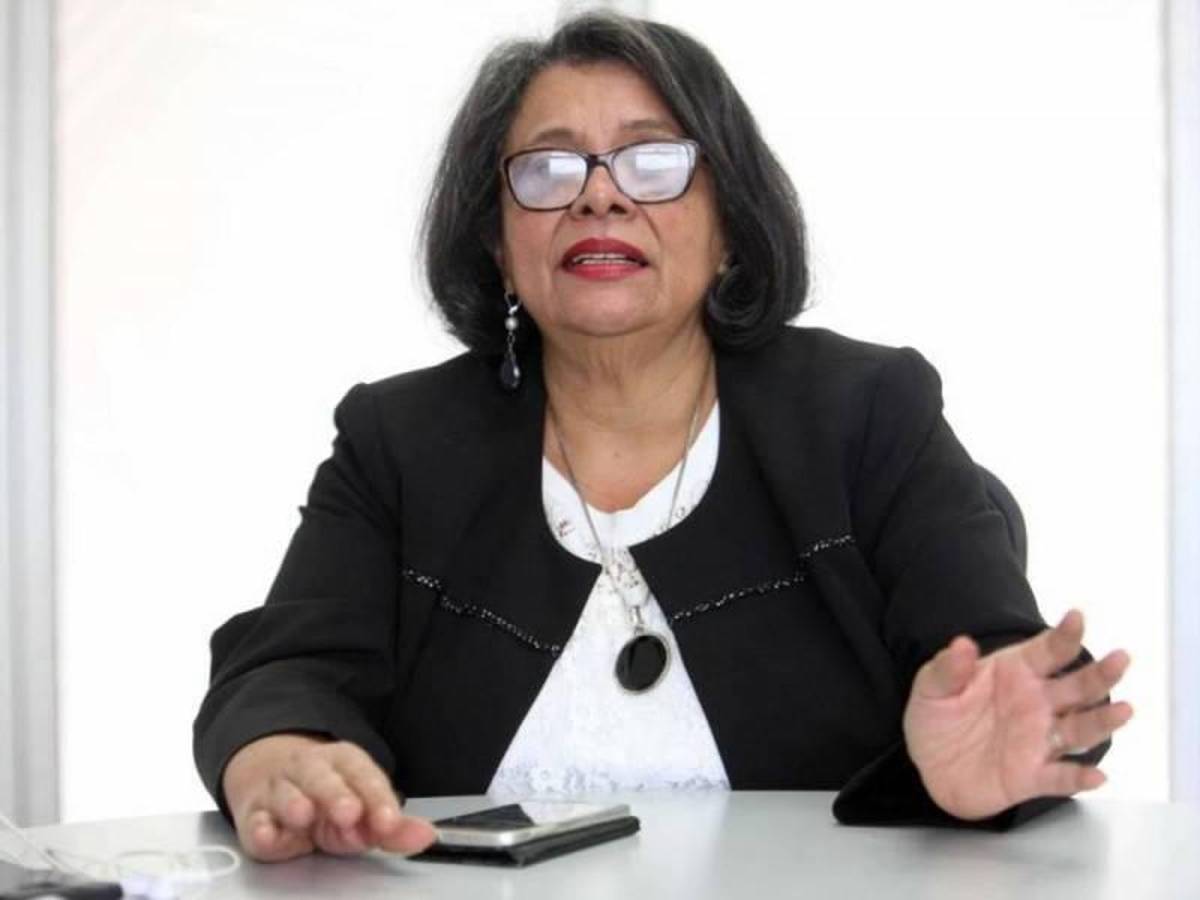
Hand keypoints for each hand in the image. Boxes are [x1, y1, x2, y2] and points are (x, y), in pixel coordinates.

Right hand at [222, 733, 437, 861]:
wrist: (273, 782)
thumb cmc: (327, 801)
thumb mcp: (362, 810)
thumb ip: (392, 827)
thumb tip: (427, 836)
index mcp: (344, 764)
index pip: (364, 775)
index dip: (377, 798)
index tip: (389, 821)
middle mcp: (310, 771)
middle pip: (323, 777)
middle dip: (336, 795)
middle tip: (350, 813)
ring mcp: (279, 791)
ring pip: (286, 793)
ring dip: (295, 803)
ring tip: (305, 815)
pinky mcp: (254, 816)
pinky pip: (254, 821)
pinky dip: (260, 828)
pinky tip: (268, 833)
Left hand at [903, 609, 1132, 820]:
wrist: (928, 764)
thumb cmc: (937, 716)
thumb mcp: (931, 686)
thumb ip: (947, 668)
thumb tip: (962, 644)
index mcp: (1016, 671)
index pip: (1049, 650)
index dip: (1065, 634)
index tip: (1077, 617)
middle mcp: (1037, 703)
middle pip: (1078, 687)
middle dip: (1100, 673)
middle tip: (1120, 659)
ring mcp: (1038, 739)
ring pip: (1080, 730)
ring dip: (1103, 721)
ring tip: (1124, 711)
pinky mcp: (1032, 776)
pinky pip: (1061, 777)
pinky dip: (1079, 777)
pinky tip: (1096, 775)